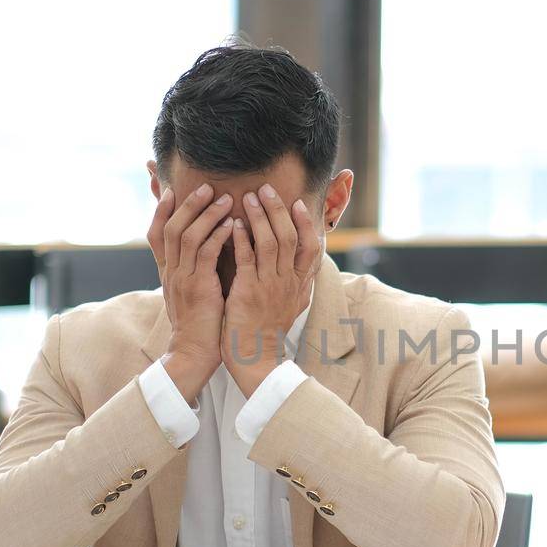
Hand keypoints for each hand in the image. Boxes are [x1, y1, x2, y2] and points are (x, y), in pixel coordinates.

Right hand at [147, 183, 234, 401]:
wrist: (195, 353)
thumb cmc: (200, 324)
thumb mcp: (191, 293)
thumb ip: (193, 271)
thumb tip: (203, 252)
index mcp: (167, 272)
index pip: (156, 234)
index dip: (162, 211)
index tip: (172, 190)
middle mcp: (171, 272)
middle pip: (170, 227)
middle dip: (187, 205)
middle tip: (206, 186)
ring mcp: (182, 279)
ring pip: (187, 236)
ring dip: (206, 214)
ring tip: (225, 199)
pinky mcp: (198, 288)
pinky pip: (205, 254)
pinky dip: (217, 236)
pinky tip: (232, 224)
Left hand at [222, 183, 320, 395]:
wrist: (255, 358)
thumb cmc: (269, 331)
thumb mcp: (293, 305)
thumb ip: (298, 283)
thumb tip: (307, 266)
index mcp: (300, 284)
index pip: (311, 247)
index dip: (306, 223)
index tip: (297, 204)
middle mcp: (288, 282)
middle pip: (289, 237)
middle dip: (278, 210)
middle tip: (266, 189)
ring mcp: (269, 286)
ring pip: (269, 242)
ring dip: (259, 217)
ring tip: (248, 198)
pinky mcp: (249, 291)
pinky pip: (247, 258)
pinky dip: (242, 238)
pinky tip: (235, 224)